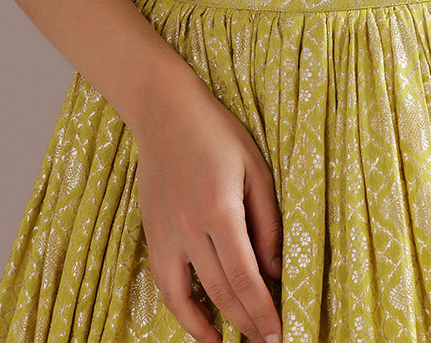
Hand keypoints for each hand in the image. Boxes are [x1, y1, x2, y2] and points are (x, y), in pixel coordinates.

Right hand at [134, 73, 282, 342]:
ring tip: (236, 341)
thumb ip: (267, 221)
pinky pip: (165, 285)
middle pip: (221, 292)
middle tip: (268, 340)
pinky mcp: (152, 234)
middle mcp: (189, 229)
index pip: (245, 277)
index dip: (263, 310)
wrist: (164, 112)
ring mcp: (166, 234)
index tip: (278, 332)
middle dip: (247, 322)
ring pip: (189, 297)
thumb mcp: (255, 169)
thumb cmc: (217, 133)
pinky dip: (182, 311)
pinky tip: (200, 326)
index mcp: (220, 210)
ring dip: (215, 326)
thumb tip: (276, 268)